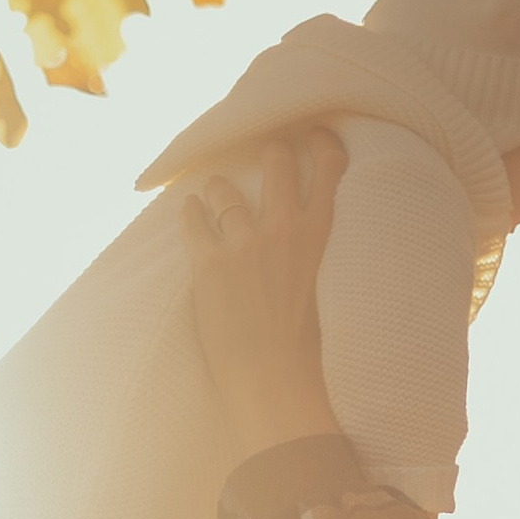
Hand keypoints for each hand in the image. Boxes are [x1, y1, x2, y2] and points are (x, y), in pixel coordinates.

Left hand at [179, 126, 343, 463]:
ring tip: (216, 191)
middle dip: (270, 152)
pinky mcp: (209, 262)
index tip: (315, 133)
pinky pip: (194, 220)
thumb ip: (305, 258)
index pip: (329, 169)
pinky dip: (191, 213)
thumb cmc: (303, 353)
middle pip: (277, 163)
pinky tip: (190, 210)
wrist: (274, 384)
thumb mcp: (320, 292)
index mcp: (318, 238)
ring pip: (227, 189)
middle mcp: (282, 230)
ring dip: (221, 187)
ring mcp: (243, 243)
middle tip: (265, 153)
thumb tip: (291, 246)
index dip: (322, 143)